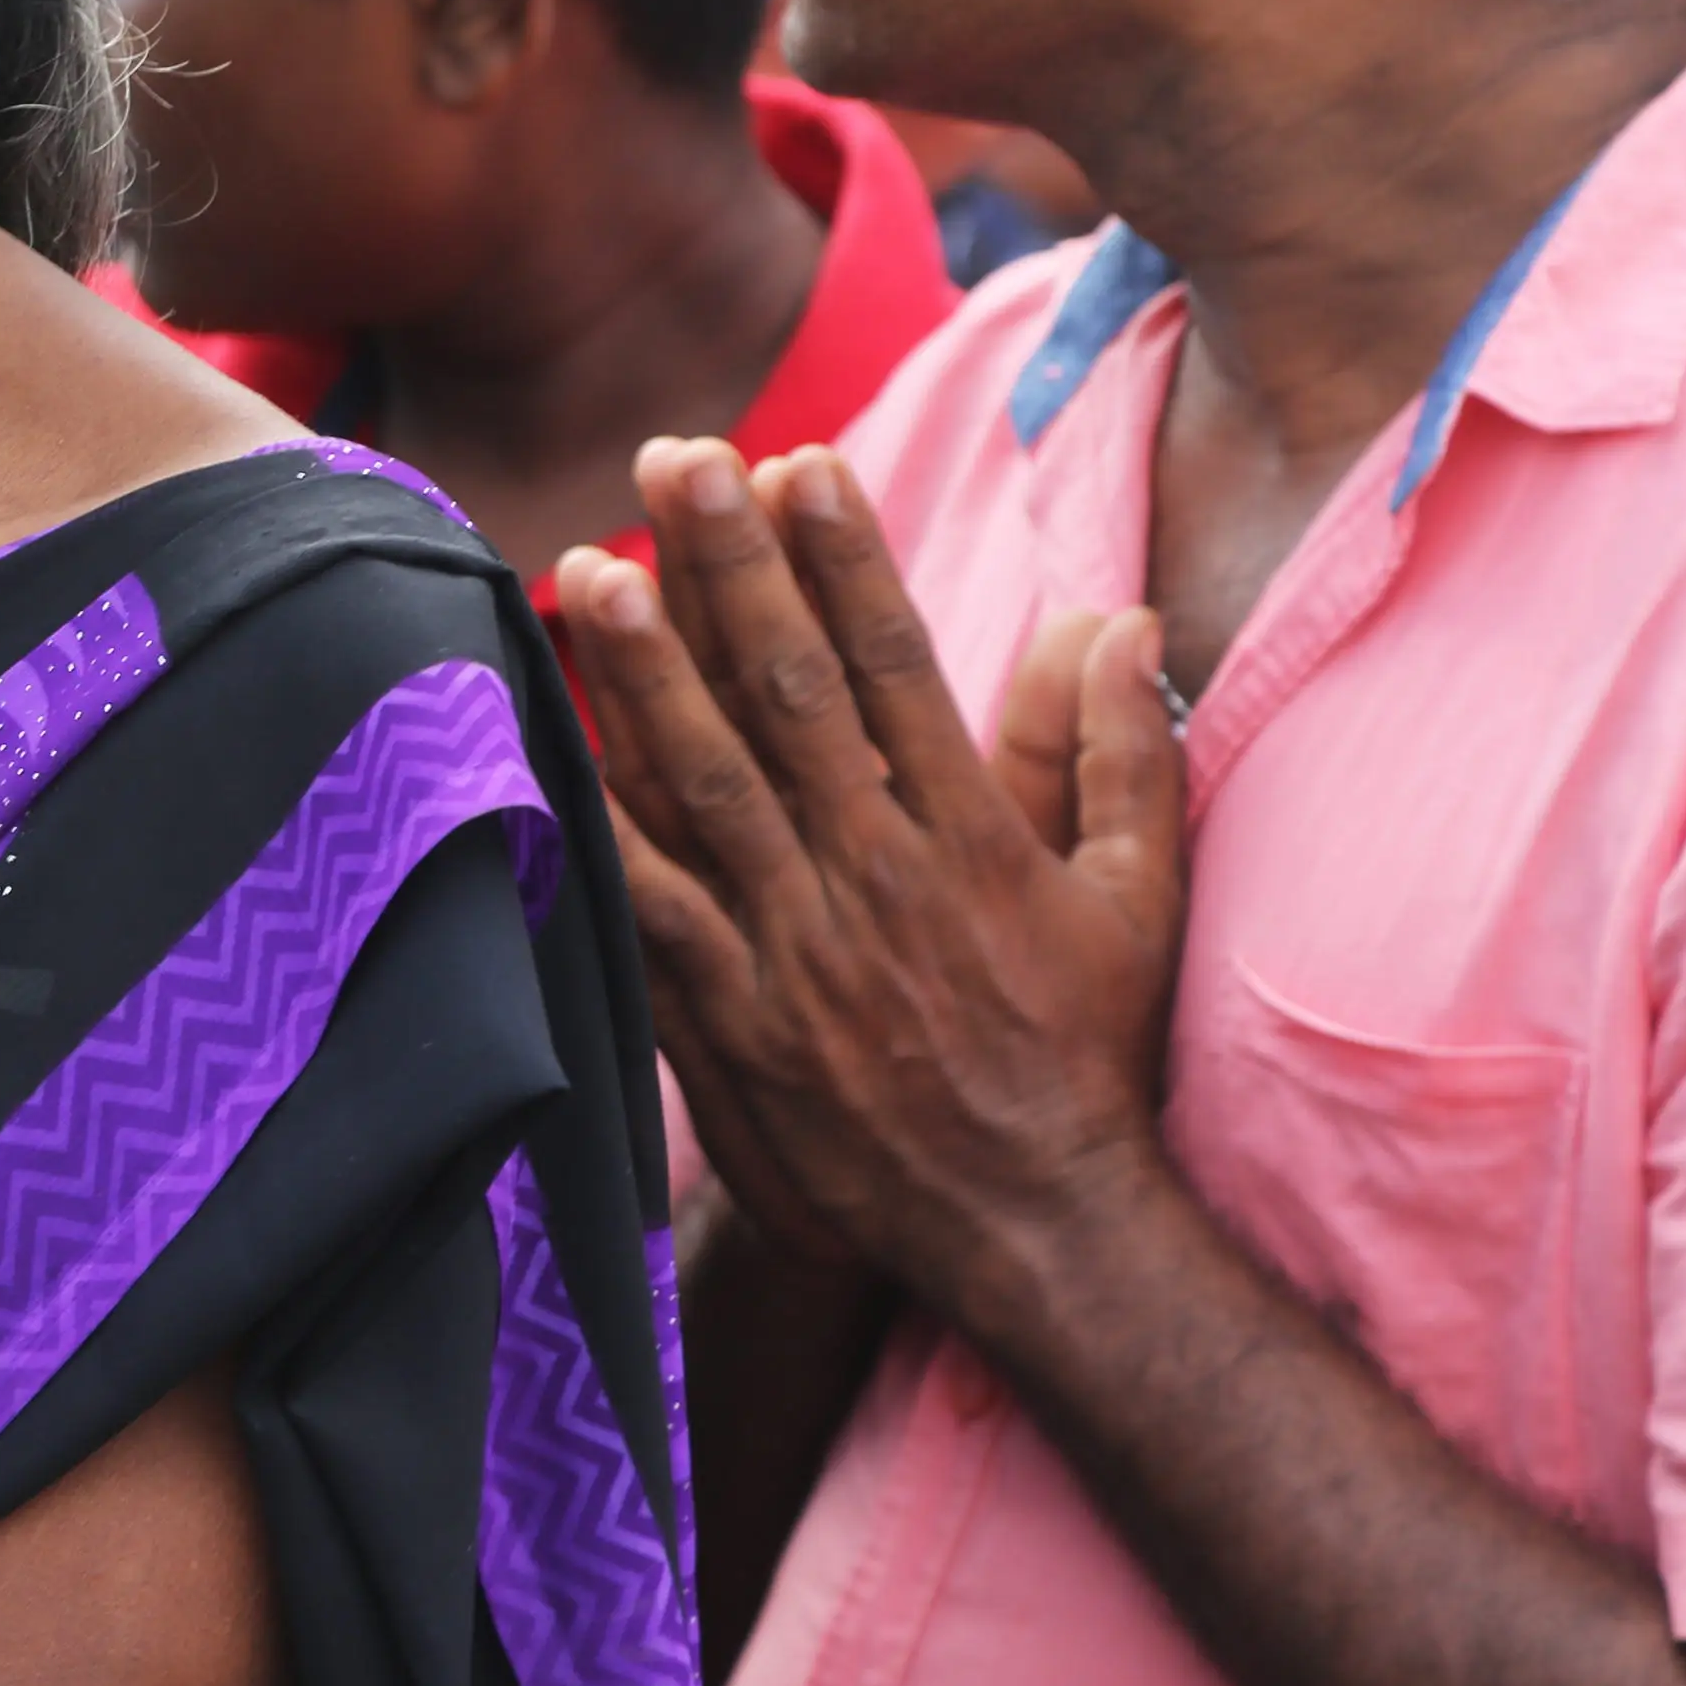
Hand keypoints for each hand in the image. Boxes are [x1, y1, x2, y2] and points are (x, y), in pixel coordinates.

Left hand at [557, 441, 1187, 1335]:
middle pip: (786, 693)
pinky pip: (650, 909)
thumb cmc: (1086, 1055)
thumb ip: (1117, 752)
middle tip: (675, 460)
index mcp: (969, 838)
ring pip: (705, 784)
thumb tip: (1122, 617)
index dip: (843, 557)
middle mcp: (875, 878)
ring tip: (594, 570)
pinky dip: (599, 829)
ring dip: (645, 673)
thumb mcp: (1138, 900)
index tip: (801, 463)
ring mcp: (797, 950)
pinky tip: (547, 749)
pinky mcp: (733, 1022)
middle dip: (728, 568)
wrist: (1033, 1226)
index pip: (894, 664)